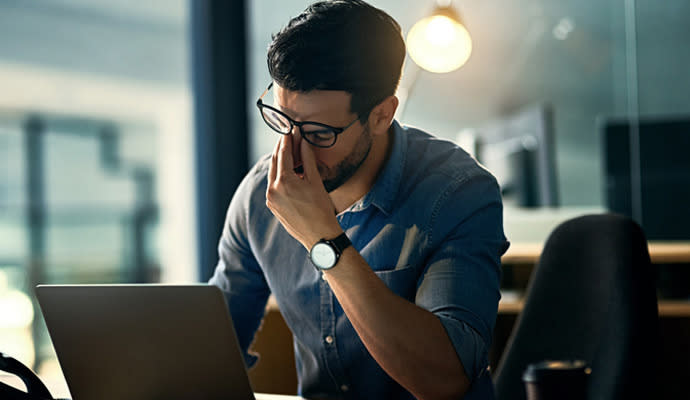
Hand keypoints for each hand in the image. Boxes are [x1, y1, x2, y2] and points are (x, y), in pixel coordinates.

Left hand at [266, 134, 342, 248]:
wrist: (319, 236)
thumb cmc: (321, 209)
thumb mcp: (316, 181)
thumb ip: (308, 159)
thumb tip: (303, 141)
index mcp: (284, 181)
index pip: (283, 153)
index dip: (287, 139)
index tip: (290, 129)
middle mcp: (273, 189)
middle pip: (275, 162)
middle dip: (281, 148)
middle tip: (287, 136)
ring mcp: (271, 199)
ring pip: (273, 173)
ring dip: (279, 161)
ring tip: (288, 151)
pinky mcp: (272, 206)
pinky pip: (273, 185)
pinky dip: (279, 175)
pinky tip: (287, 171)